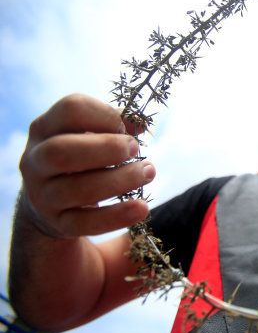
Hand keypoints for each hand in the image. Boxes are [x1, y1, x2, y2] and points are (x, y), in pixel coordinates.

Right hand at [18, 94, 154, 237]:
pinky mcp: (57, 223)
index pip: (70, 109)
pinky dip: (117, 216)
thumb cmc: (79, 157)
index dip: (105, 114)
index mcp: (44, 128)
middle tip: (135, 149)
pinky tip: (142, 208)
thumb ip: (114, 124)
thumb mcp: (88, 135)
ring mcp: (42, 195)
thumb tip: (139, 124)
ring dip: (120, 180)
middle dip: (106, 148)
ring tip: (147, 172)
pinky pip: (85, 223)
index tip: (127, 127)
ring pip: (77, 189)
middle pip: (61, 150)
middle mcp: (35, 160)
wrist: (49, 202)